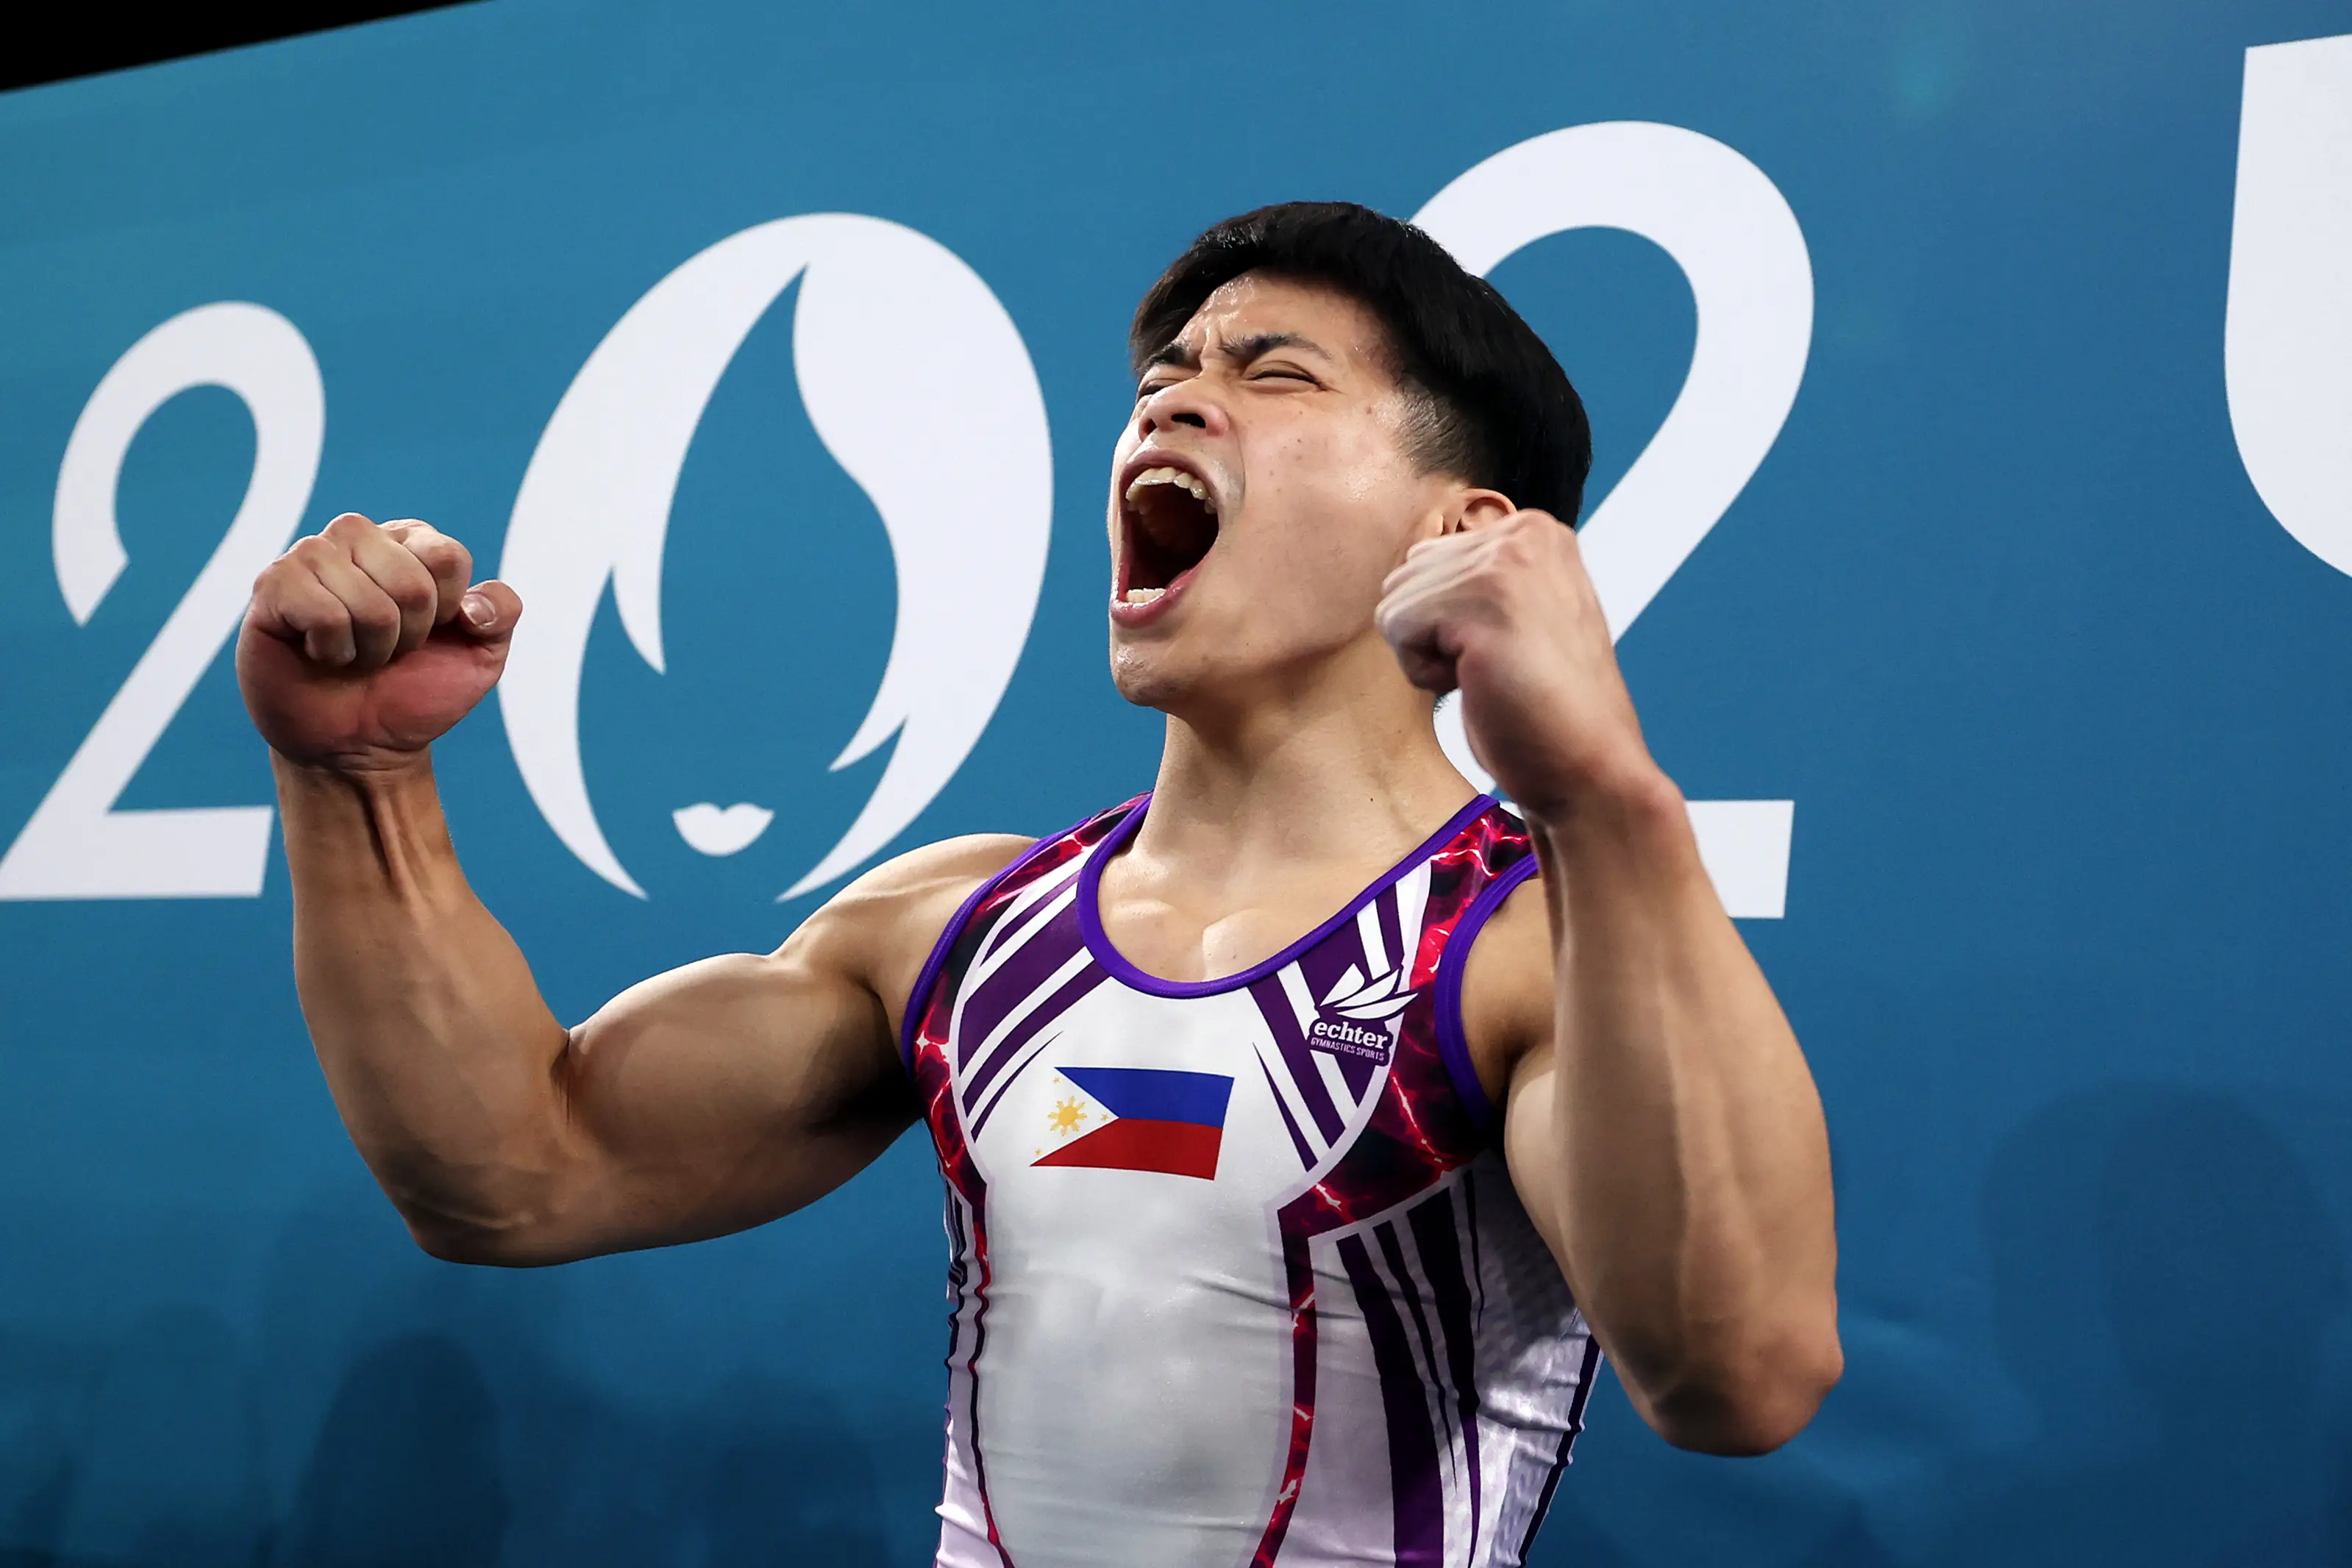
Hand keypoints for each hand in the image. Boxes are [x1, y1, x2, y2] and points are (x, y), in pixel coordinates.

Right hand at [236, 513, 521, 772]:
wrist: (359, 746)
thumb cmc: (414, 692)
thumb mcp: (480, 657)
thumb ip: (500, 614)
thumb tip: (474, 605)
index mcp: (410, 541)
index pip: (447, 557)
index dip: (447, 612)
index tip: (430, 634)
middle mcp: (359, 538)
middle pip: (411, 581)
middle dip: (409, 635)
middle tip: (386, 651)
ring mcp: (311, 556)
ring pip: (367, 600)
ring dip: (370, 647)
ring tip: (353, 654)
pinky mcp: (272, 585)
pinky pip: (322, 613)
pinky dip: (333, 650)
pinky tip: (320, 653)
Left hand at [1376, 509, 1658, 818]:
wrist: (1589, 768)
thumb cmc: (1544, 708)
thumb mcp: (1513, 617)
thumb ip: (1471, 579)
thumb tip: (1409, 568)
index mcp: (1535, 531)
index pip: (1427, 560)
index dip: (1449, 623)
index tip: (1508, 651)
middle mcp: (1524, 531)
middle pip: (1406, 575)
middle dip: (1434, 635)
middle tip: (1499, 668)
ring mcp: (1507, 560)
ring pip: (1396, 602)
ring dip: (1430, 656)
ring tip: (1492, 676)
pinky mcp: (1483, 598)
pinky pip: (1396, 627)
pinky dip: (1425, 673)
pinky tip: (1480, 684)